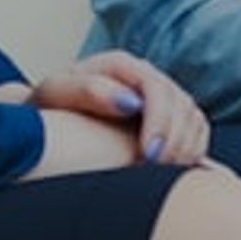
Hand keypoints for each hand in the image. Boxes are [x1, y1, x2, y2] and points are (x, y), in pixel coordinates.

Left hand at [0, 50, 210, 165]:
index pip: (156, 86)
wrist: (44, 125)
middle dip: (174, 140)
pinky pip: (196, 131)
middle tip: (156, 170)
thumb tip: (129, 101)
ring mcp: (158, 96)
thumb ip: (86, 90)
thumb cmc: (46, 110)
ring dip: (185, 148)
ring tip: (164, 174)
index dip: (159, 120)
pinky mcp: (167, 118)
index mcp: (120, 66)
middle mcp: (144, 77)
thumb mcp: (53, 95)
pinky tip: (176, 170)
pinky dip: (192, 150)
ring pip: (192, 118)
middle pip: (181, 104)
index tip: (148, 155)